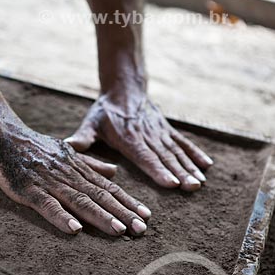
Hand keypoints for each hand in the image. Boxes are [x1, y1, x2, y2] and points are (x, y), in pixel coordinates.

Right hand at [0, 127, 150, 235]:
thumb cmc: (36, 147)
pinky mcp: (29, 190)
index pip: (107, 187)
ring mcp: (49, 183)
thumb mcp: (67, 151)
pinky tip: (75, 230)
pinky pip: (47, 205)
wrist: (4, 137)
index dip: (127, 201)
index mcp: (78, 168)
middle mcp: (68, 175)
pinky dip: (61, 217)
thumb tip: (115, 172)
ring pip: (79, 201)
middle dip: (122, 213)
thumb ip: (91, 163)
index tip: (146, 215)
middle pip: (99, 196)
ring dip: (100, 216)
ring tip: (119, 230)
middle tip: (141, 229)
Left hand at [65, 93, 213, 190]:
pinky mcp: (167, 129)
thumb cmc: (105, 110)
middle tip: (191, 187)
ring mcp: (159, 131)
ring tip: (200, 182)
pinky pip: (183, 141)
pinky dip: (195, 152)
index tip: (170, 183)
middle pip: (165, 156)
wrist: (125, 87)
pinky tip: (207, 165)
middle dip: (179, 172)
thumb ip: (82, 136)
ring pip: (176, 150)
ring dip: (189, 166)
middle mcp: (147, 134)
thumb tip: (67, 147)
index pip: (144, 156)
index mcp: (128, 137)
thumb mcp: (91, 122)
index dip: (157, 170)